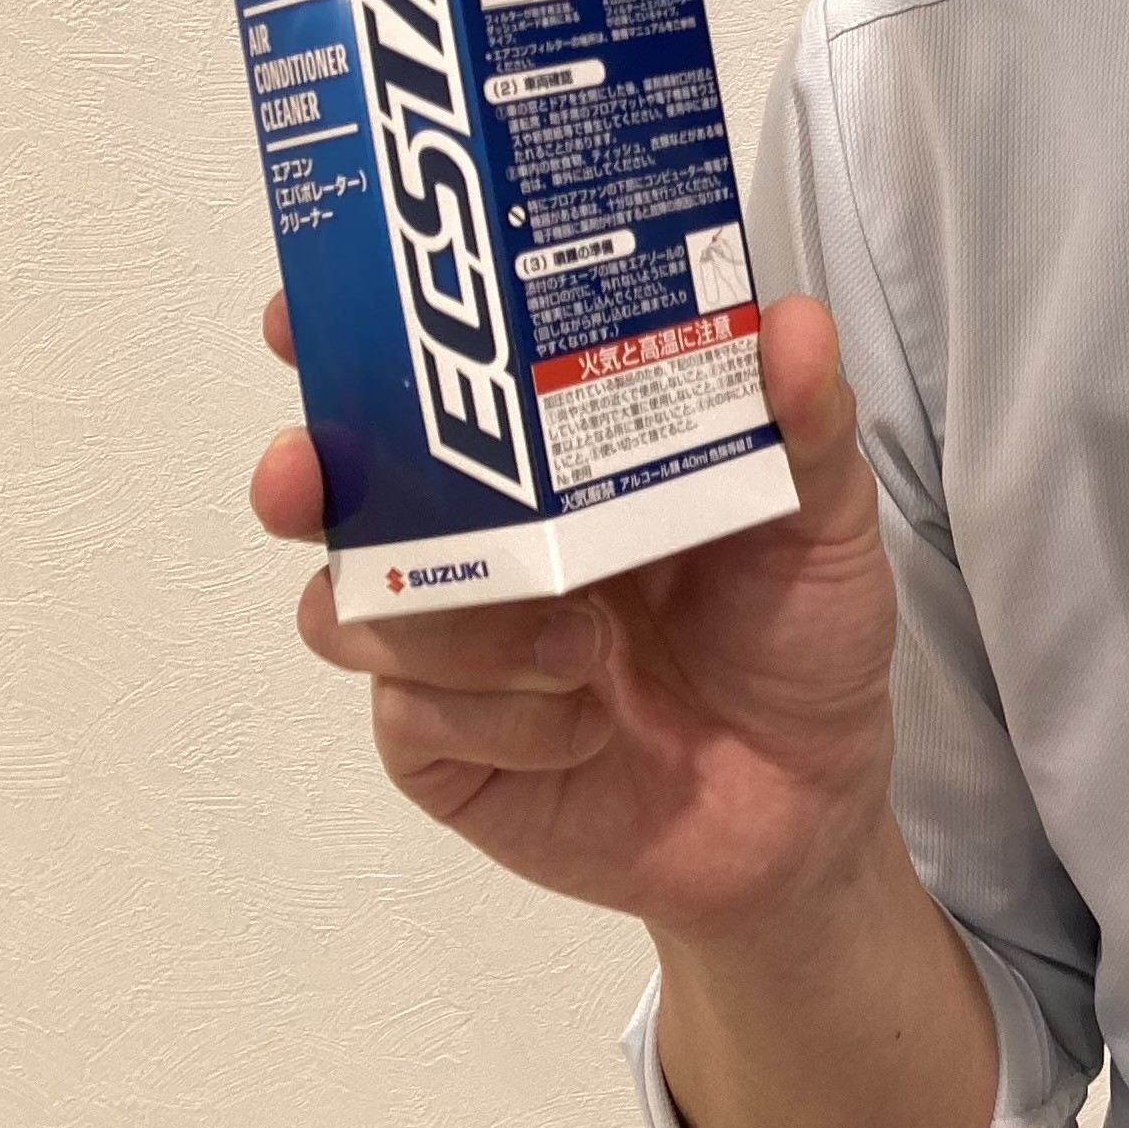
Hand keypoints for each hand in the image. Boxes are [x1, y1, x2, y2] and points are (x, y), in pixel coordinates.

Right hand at [252, 287, 907, 943]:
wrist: (802, 809)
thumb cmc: (803, 638)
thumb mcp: (825, 521)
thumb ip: (806, 425)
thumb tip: (792, 322)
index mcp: (560, 466)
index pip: (438, 383)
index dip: (356, 346)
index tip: (303, 318)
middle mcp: (489, 546)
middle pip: (344, 494)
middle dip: (307, 475)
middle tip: (303, 473)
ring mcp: (455, 653)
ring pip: (354, 612)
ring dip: (454, 622)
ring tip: (581, 644)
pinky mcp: (446, 752)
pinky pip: (409, 715)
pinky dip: (499, 716)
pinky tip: (584, 725)